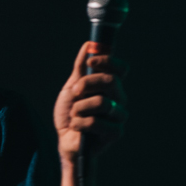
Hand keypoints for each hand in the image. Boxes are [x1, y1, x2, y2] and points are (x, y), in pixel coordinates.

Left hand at [54, 42, 128, 161]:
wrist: (65, 139)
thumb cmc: (71, 114)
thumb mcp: (71, 88)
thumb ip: (80, 69)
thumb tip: (88, 45)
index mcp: (111, 87)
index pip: (120, 69)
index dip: (107, 61)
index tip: (90, 62)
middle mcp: (118, 99)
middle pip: (111, 81)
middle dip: (86, 84)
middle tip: (74, 92)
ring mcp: (118, 116)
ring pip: (102, 103)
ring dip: (79, 108)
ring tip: (74, 114)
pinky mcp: (115, 133)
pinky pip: (96, 122)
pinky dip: (79, 124)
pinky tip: (77, 127)